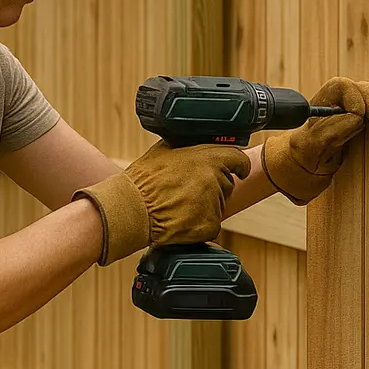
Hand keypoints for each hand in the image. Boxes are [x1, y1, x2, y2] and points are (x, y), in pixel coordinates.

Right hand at [73, 140, 250, 265]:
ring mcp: (213, 203)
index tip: (239, 170)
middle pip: (227, 184)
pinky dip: (199, 225)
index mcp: (207, 158)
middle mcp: (214, 179)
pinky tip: (181, 220)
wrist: (129, 210)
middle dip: (214, 187)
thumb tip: (201, 143)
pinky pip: (211, 224)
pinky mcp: (209, 225)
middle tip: (189, 192)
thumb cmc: (142, 181)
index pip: (238, 158)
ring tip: (179, 205)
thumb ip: (189, 146)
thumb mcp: (165, 150)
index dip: (239, 165)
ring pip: (219, 205)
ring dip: (205, 206)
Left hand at [262, 77, 368, 202]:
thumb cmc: (310, 153)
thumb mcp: (314, 146)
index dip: (355, 97)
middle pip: (363, 86)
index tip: (361, 114)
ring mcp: (355, 101)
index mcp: (322, 103)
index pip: (341, 86)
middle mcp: (339, 99)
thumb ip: (331, 131)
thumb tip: (355, 117)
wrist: (314, 159)